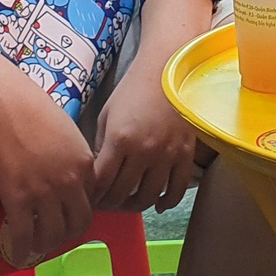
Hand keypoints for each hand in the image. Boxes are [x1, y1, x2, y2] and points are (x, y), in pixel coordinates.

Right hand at [0, 70, 95, 268]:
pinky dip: (23, 249)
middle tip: (57, 236)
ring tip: (38, 247)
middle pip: (78, 223)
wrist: (5, 104)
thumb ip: (74, 157)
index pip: (93, 201)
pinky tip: (20, 254)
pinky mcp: (19, 199)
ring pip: (54, 234)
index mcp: (85, 164)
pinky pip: (25, 235)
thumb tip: (69, 174)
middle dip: (69, 235)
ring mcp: (45, 192)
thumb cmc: (33, 109)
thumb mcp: (67, 132)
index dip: (81, 212)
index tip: (70, 216)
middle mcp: (70, 182)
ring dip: (47, 245)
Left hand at [91, 58, 200, 212]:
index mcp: (119, 139)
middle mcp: (143, 151)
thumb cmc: (133, 89)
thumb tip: (98, 173)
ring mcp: (167, 154)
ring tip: (127, 203)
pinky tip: (157, 203)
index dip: (92, 195)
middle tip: (105, 204)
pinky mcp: (185, 154)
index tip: (89, 198)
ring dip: (134, 206)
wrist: (167, 70)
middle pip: (122, 193)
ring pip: (148, 196)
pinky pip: (176, 189)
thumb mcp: (107, 114)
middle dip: (109, 203)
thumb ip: (101, 145)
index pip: (101, 182)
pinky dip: (166, 201)